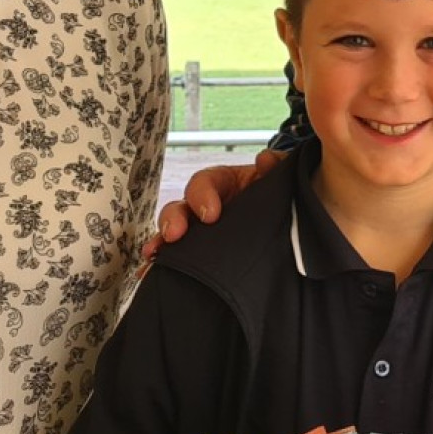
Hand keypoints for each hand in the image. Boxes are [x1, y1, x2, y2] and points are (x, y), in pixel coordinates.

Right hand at [146, 150, 281, 255]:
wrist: (281, 213)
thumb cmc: (272, 189)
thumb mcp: (276, 176)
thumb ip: (275, 166)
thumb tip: (266, 160)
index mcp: (222, 184)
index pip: (203, 183)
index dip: (202, 195)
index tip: (210, 214)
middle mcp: (204, 206)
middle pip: (180, 209)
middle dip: (173, 220)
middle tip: (174, 234)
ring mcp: (200, 230)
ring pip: (172, 233)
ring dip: (161, 242)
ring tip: (154, 255)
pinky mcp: (199, 252)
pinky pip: (175, 258)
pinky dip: (160, 263)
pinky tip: (151, 272)